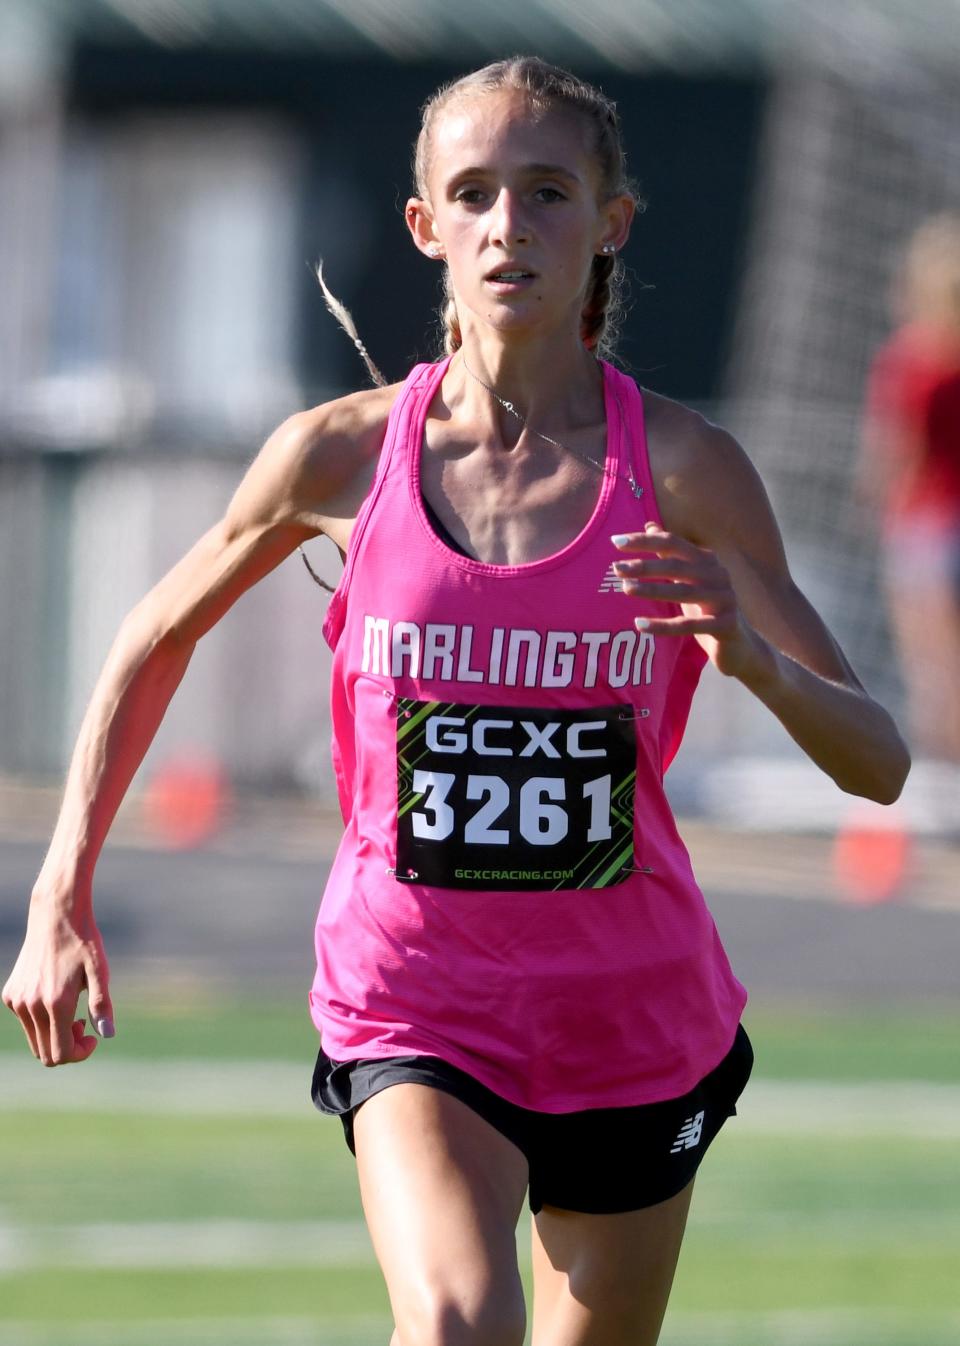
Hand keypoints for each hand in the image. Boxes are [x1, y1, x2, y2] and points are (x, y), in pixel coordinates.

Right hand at [2, 901, 112, 1065]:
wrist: (56, 916)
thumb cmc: (83, 942)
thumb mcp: (100, 971)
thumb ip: (102, 1005)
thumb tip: (107, 1036)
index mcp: (56, 1004)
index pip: (60, 1054)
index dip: (79, 1054)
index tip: (92, 1038)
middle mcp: (31, 1006)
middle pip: (45, 1053)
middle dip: (68, 1046)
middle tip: (84, 1023)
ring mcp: (17, 1001)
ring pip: (34, 1039)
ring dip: (54, 1034)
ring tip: (73, 1010)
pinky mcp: (10, 995)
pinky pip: (26, 1022)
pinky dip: (41, 1020)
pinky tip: (56, 997)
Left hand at [612, 524, 770, 681]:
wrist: (742, 647)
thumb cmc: (708, 609)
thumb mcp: (689, 579)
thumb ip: (671, 554)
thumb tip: (649, 526)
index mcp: (708, 560)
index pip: (673, 543)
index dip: (645, 541)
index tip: (616, 541)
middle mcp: (718, 575)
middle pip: (677, 566)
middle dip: (645, 565)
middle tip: (616, 569)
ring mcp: (725, 600)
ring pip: (683, 592)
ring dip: (652, 590)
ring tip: (625, 589)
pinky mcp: (725, 625)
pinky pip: (688, 625)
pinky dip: (662, 626)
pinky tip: (639, 624)